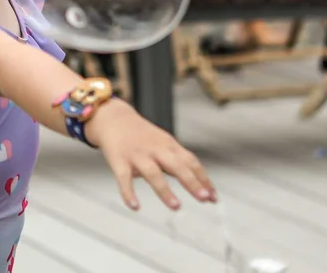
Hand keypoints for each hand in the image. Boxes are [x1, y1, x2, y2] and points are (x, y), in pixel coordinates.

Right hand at [87, 101, 217, 209]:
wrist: (113, 119)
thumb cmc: (142, 136)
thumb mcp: (164, 142)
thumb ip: (181, 161)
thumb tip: (204, 186)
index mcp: (168, 145)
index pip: (190, 161)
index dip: (203, 179)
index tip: (213, 197)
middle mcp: (155, 149)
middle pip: (176, 165)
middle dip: (191, 182)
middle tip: (204, 198)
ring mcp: (137, 155)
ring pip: (153, 173)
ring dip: (165, 190)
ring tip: (176, 206)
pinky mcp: (119, 161)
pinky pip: (124, 179)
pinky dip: (129, 193)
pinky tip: (135, 206)